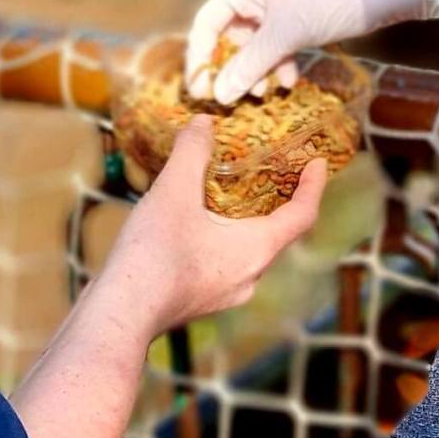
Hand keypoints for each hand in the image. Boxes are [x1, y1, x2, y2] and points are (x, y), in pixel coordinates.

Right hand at [99, 120, 328, 333]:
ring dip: (243, 220)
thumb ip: (193, 152)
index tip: (318, 164)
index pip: (301, 216)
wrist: (120, 313)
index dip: (313, 187)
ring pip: (247, 249)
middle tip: (269, 169)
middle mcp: (249, 276)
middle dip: (275, 200)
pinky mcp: (200, 300)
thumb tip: (204, 123)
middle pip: (275, 233)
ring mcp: (225, 293)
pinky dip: (221, 237)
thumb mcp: (174, 191)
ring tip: (225, 192)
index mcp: (256, 250)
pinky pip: (223, 262)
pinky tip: (193, 222)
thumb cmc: (154, 255)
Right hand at [183, 0, 438, 105]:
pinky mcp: (299, 11)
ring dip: (260, 68)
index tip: (200, 90)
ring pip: (257, 41)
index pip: (208, 19)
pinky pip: (278, 40)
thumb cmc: (329, 1)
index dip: (201, 56)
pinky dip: (280, 61)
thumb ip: (250, 65)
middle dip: (235, 67)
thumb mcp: (286, 36)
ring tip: (266, 94)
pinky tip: (290, 81)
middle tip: (235, 100)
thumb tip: (219, 95)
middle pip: (232, 33)